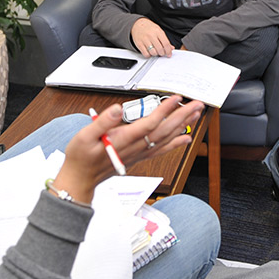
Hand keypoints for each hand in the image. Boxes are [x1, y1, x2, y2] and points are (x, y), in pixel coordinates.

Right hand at [55, 95, 201, 202]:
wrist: (81, 179)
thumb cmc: (81, 158)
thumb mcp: (84, 136)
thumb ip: (101, 122)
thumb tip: (116, 109)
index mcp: (123, 140)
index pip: (150, 124)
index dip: (165, 111)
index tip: (176, 98)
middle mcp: (135, 148)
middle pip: (164, 130)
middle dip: (182, 116)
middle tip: (197, 104)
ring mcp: (139, 153)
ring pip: (166, 139)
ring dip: (183, 126)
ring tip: (196, 115)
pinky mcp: (139, 156)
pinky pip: (161, 149)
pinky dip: (175, 143)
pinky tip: (185, 137)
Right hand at [130, 18, 173, 57]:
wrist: (137, 24)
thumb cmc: (149, 28)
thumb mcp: (159, 31)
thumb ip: (165, 40)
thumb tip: (171, 48)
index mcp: (158, 31)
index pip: (166, 43)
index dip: (168, 51)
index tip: (169, 54)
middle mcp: (151, 35)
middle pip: (160, 49)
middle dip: (162, 53)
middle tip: (162, 53)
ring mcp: (144, 40)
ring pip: (153, 52)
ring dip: (156, 54)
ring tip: (155, 51)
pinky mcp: (139, 44)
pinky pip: (146, 54)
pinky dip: (149, 55)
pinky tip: (149, 52)